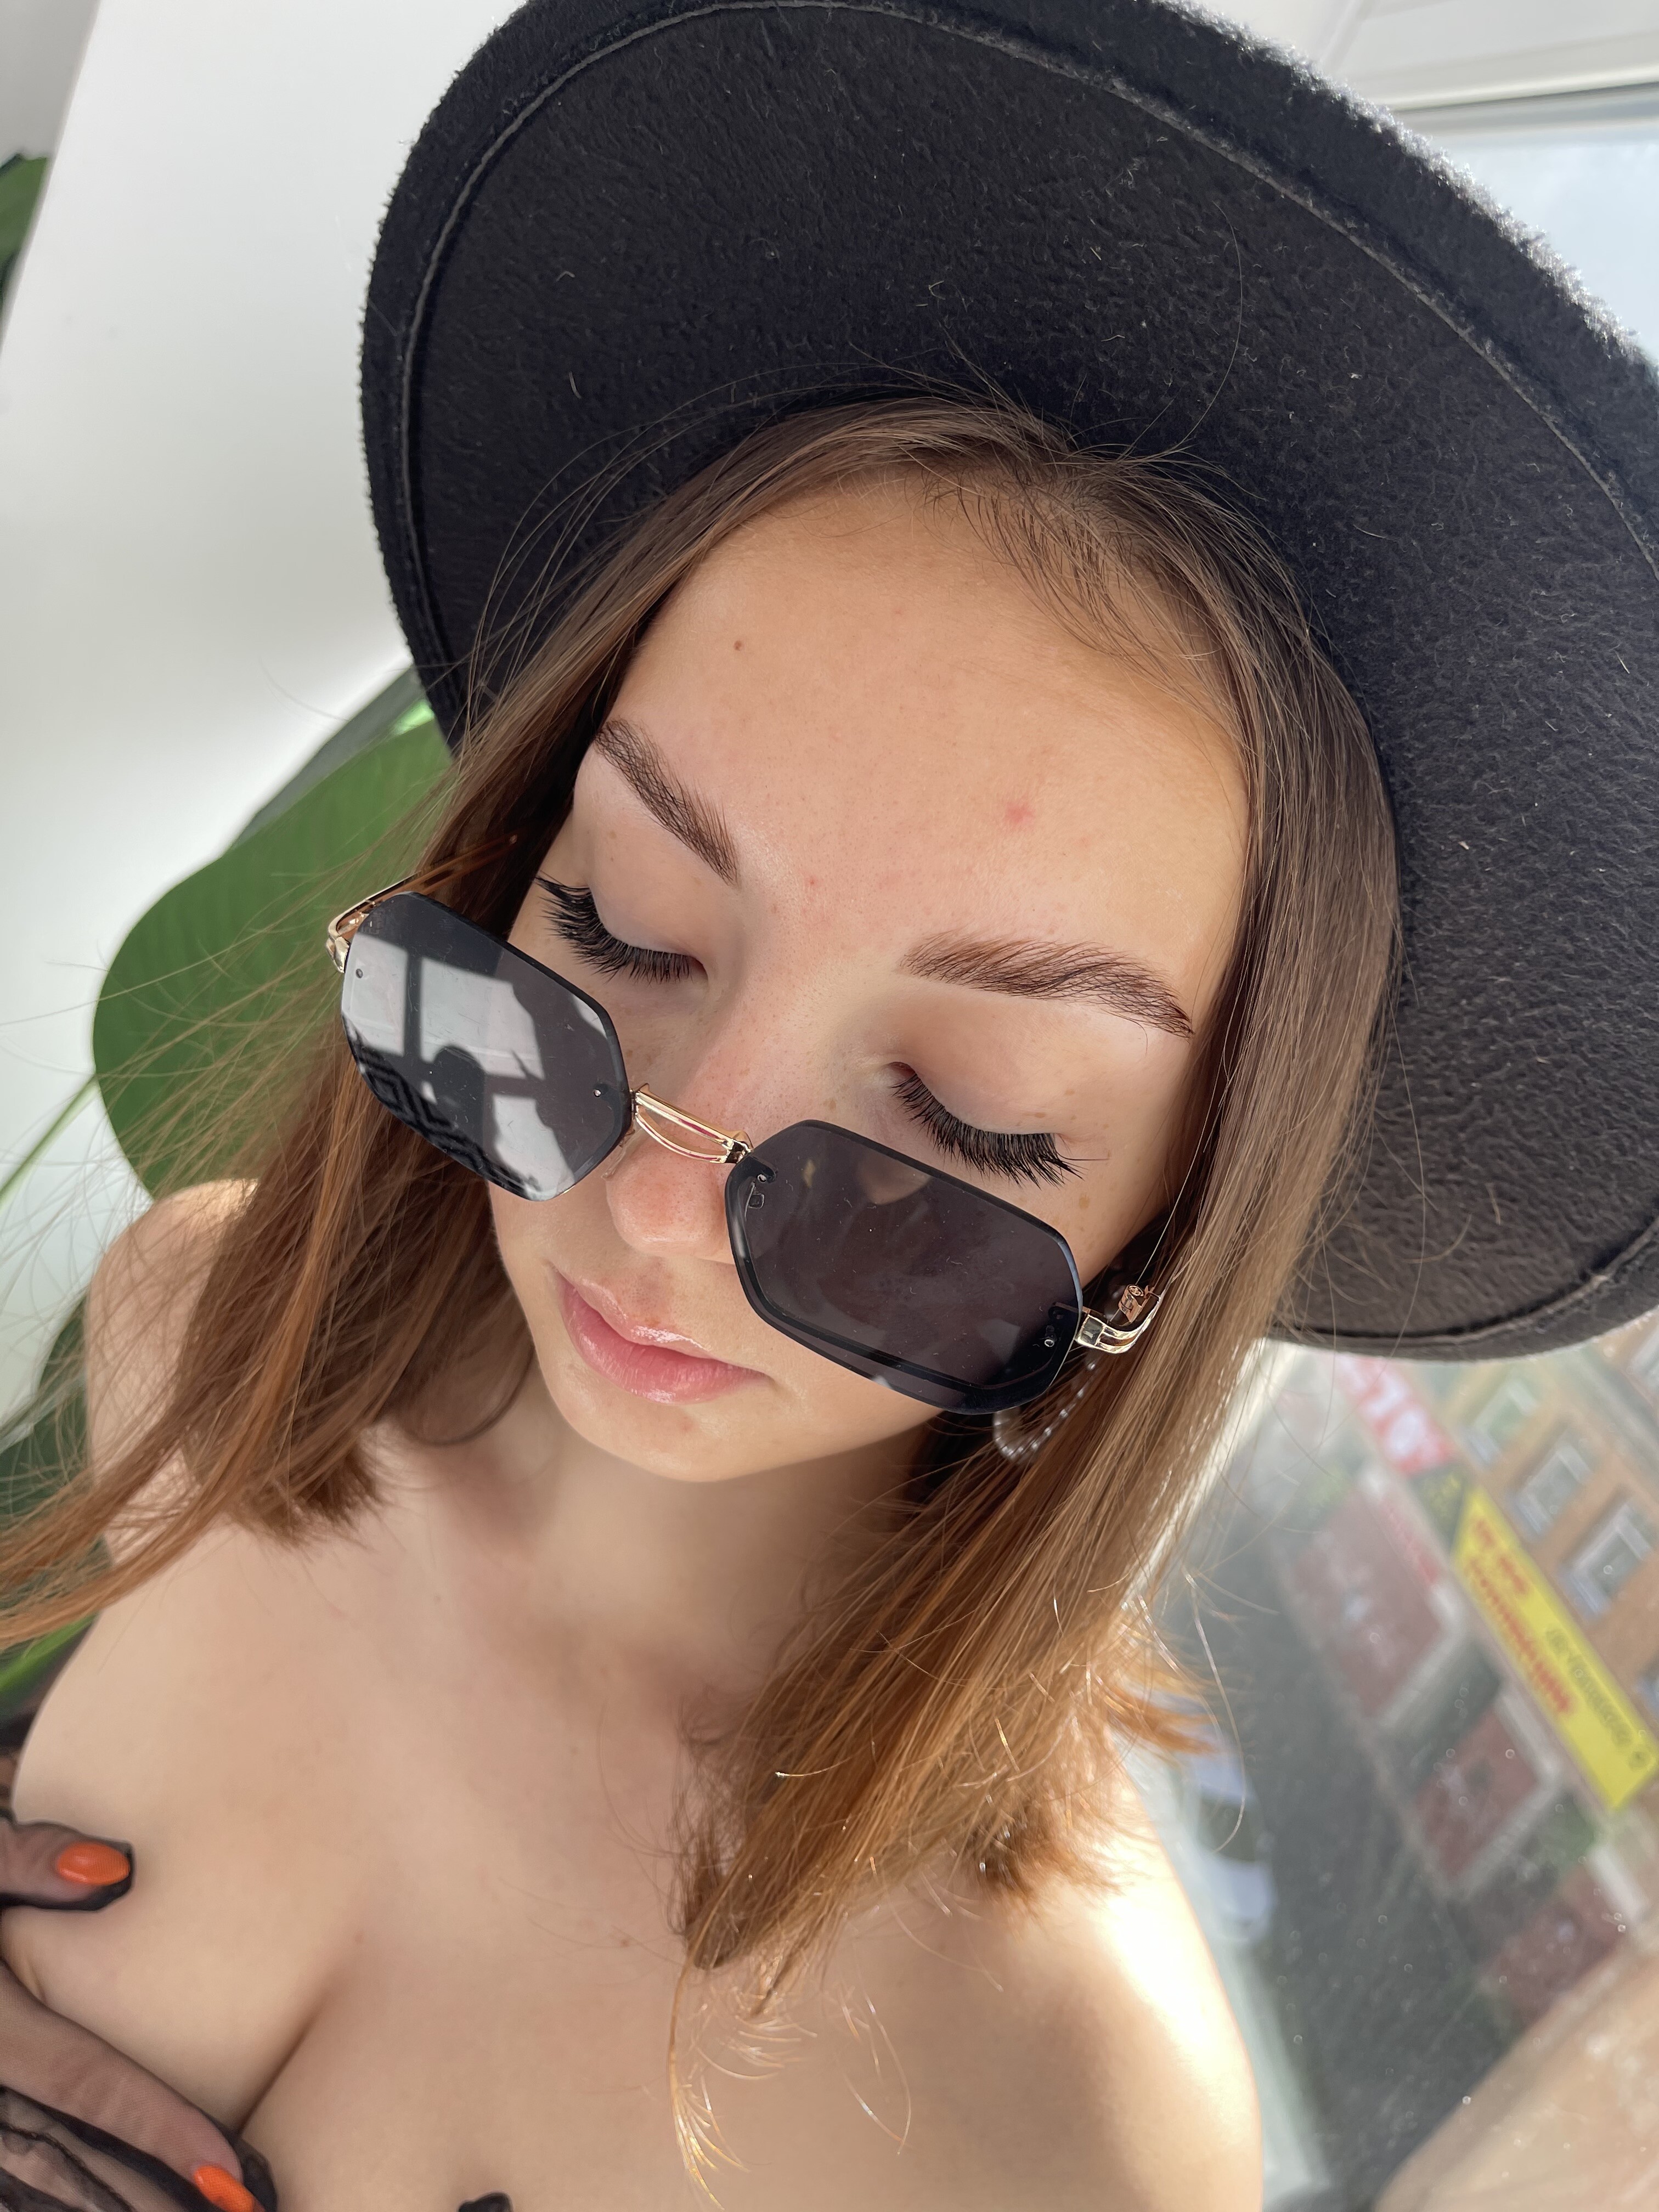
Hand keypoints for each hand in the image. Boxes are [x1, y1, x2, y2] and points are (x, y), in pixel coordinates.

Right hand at [0, 1814, 275, 2210]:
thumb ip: (27, 1860)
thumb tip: (114, 1871)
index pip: (83, 2082)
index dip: (157, 2128)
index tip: (227, 2170)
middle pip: (61, 2157)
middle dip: (146, 2197)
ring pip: (23, 2186)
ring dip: (100, 2209)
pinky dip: (41, 2201)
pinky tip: (107, 2210)